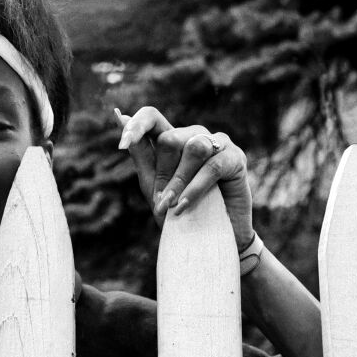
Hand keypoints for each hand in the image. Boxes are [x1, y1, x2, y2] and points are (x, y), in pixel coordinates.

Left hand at [116, 106, 253, 250]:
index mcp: (173, 138)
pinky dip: (195, 189)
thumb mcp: (153, 183)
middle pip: (170, 137)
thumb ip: (139, 152)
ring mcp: (218, 143)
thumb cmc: (178, 210)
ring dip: (179, 181)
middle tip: (163, 200)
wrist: (207, 239)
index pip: (152, 117)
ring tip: (173, 206)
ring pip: (193, 148)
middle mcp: (195, 135)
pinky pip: (212, 166)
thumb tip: (120, 116)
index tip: (123, 142)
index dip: (137, 125)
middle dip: (163, 173)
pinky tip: (185, 206)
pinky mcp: (236, 158)